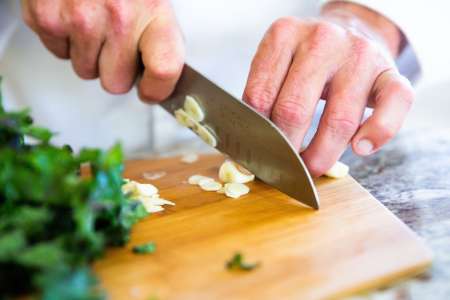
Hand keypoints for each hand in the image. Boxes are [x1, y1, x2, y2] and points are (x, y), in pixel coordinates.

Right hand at [21, 0, 184, 101]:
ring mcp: (78, 18)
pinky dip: (65, 40)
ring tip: (94, 22)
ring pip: (85, 71)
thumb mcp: (154, 1)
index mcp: (153, 11)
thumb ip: (160, 40)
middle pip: (115, 83)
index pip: (163, 69)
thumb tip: (160, 79)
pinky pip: (59, 54)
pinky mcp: (46, 17)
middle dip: (115, 69)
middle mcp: (117, 17)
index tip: (150, 89)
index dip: (157, 89)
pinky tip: (73, 15)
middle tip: (116, 42)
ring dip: (90, 54)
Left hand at [243, 2, 413, 176]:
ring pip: (339, 120)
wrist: (349, 31)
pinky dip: (378, 132)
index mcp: (284, 36)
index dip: (256, 134)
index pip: (259, 96)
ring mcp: (359, 54)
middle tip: (282, 167)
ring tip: (311, 169)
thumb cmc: (306, 61)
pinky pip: (393, 105)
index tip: (257, 154)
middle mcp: (322, 39)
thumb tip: (249, 149)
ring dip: (322, 155)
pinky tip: (361, 149)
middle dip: (285, 150)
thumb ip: (264, 96)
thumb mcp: (277, 64)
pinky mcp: (390, 71)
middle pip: (294, 110)